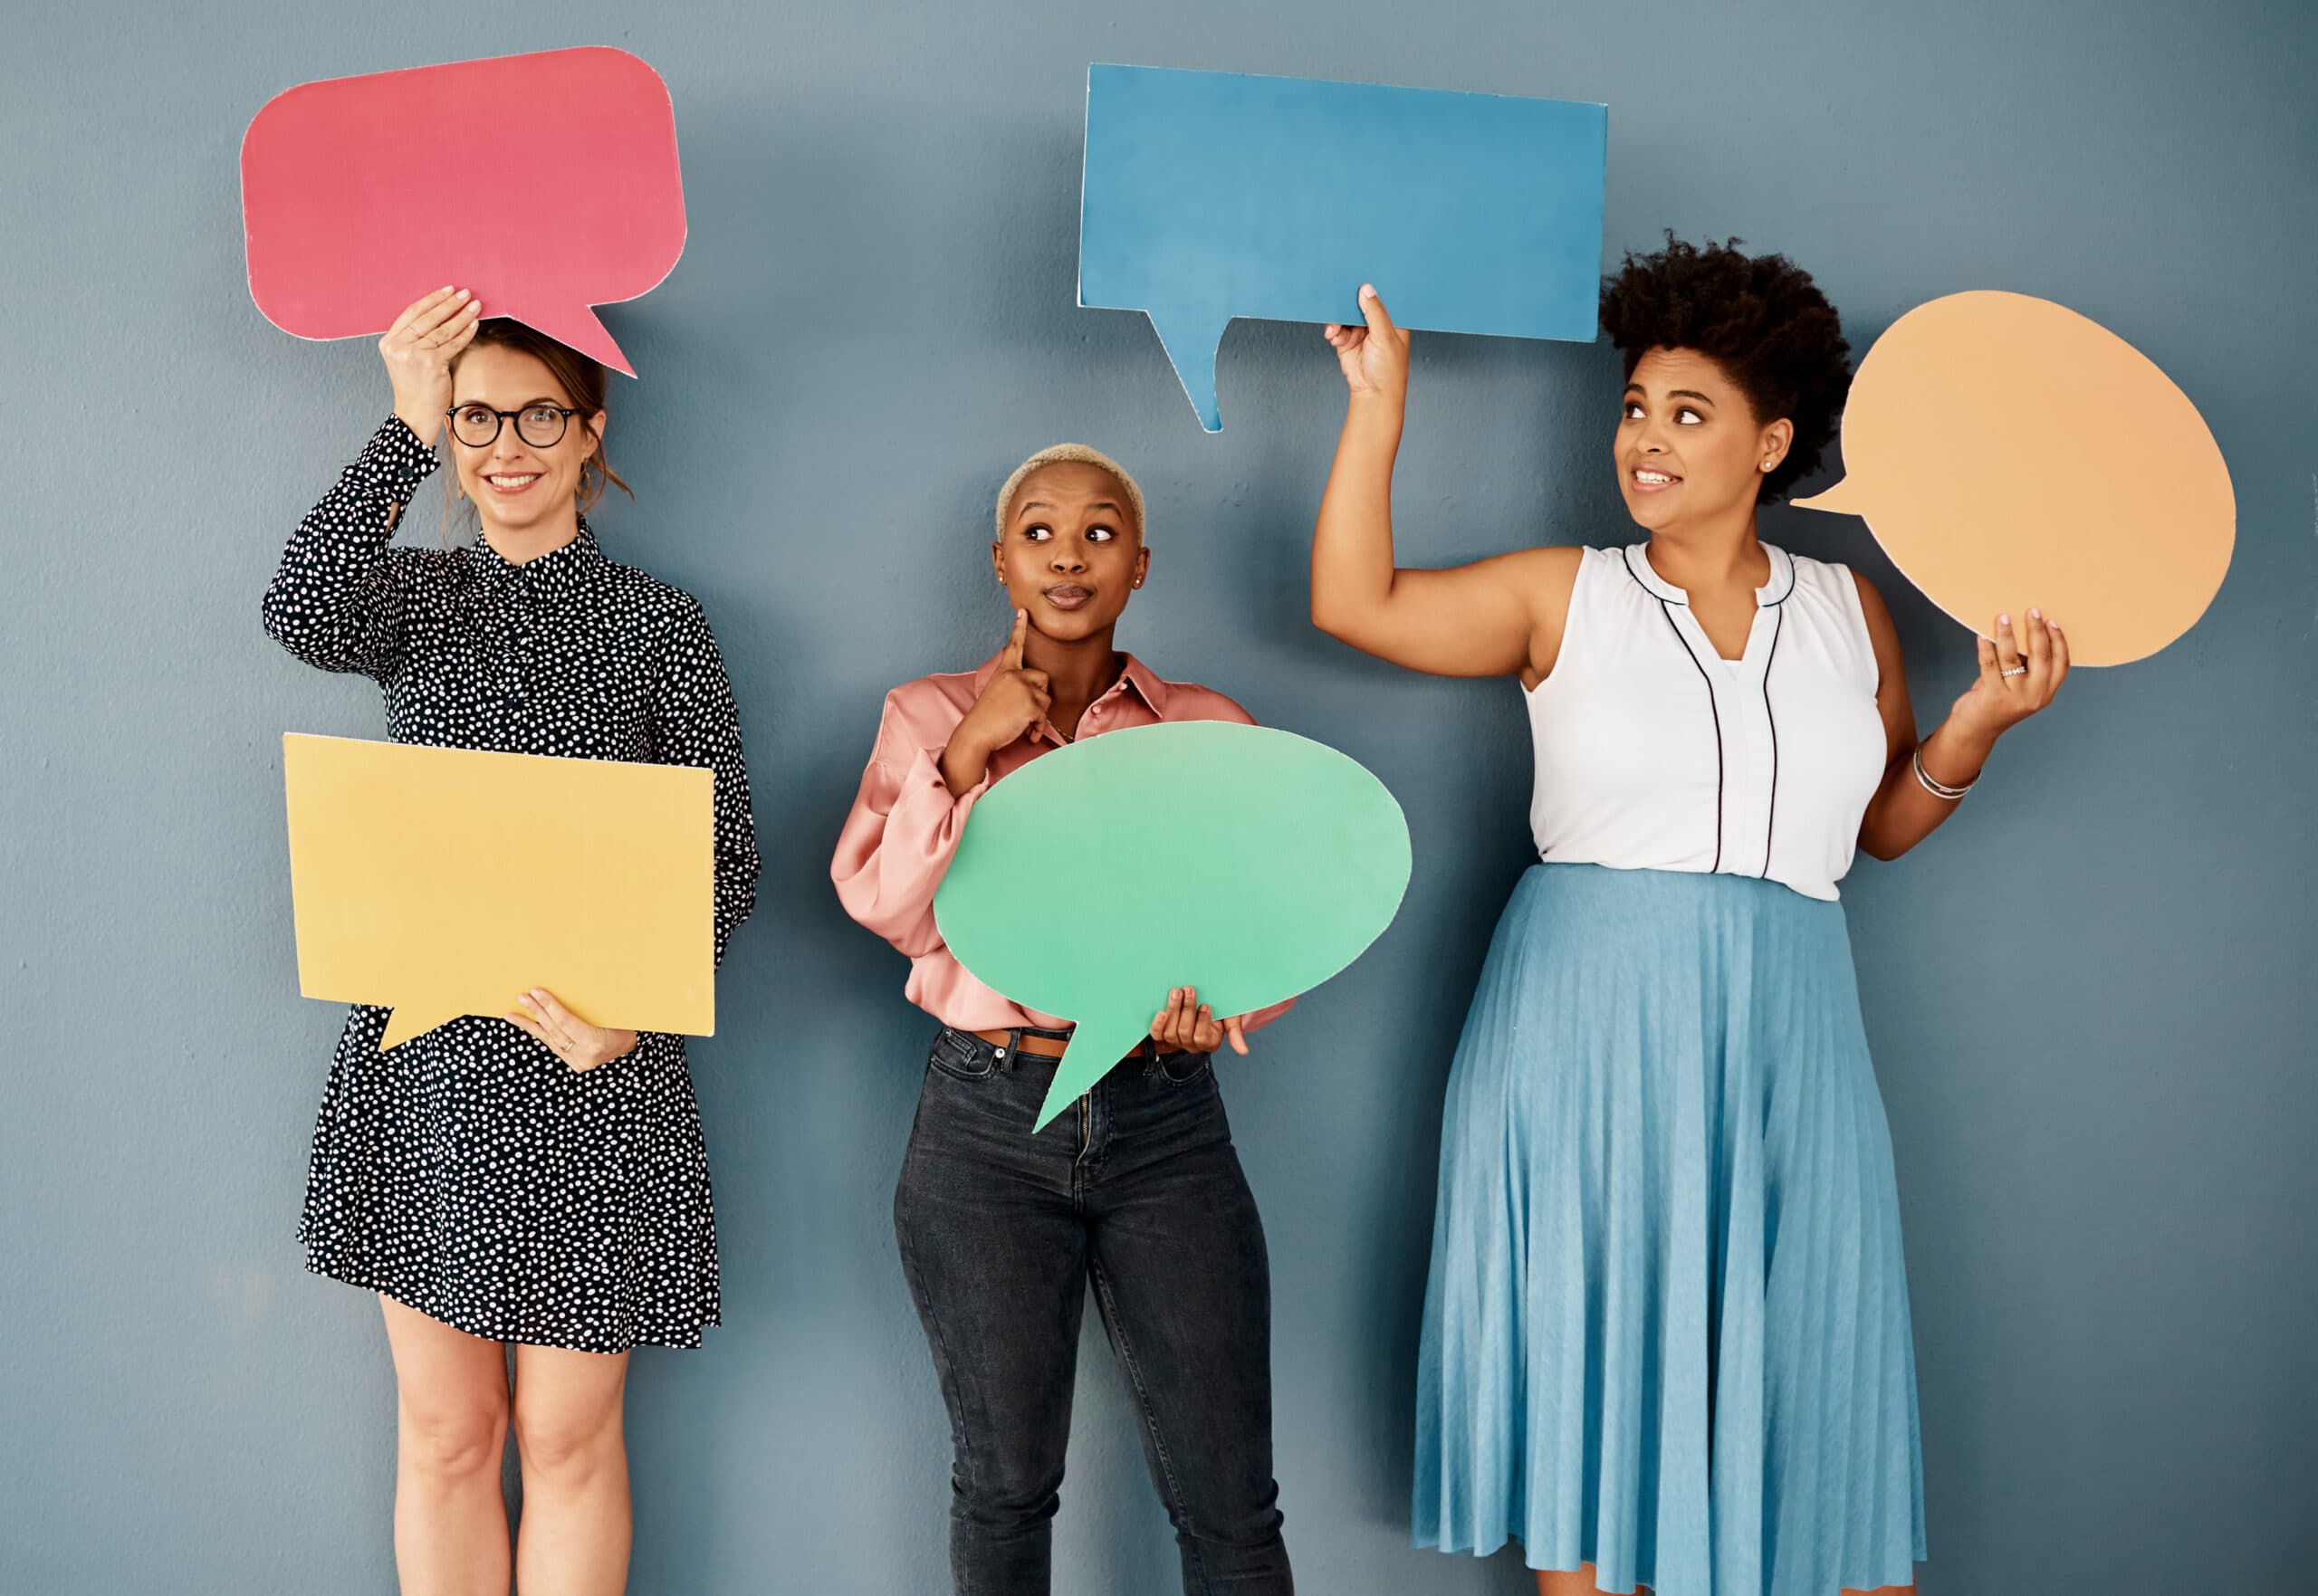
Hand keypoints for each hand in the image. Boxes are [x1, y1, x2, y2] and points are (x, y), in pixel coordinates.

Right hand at [380, 287, 482, 444]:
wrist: (415, 413)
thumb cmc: (416, 386)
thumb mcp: (407, 358)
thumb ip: (416, 338)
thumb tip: (442, 313)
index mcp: (389, 341)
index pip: (412, 312)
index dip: (432, 299)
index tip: (448, 291)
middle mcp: (398, 345)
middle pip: (427, 317)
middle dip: (449, 303)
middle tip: (465, 294)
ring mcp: (413, 354)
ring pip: (442, 329)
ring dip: (461, 315)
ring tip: (475, 306)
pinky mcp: (430, 363)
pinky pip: (452, 343)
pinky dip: (465, 333)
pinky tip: (474, 324)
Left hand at [506, 987, 637, 1072]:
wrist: (638, 1052)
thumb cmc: (630, 1026)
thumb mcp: (616, 1015)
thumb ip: (592, 1008)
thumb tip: (574, 984)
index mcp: (596, 1042)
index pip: (566, 1022)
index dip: (550, 1005)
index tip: (536, 991)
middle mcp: (585, 1056)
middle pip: (555, 1030)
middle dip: (537, 1011)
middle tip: (522, 997)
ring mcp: (578, 1063)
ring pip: (549, 1040)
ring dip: (530, 1024)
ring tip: (512, 1014)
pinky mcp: (574, 1065)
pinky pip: (553, 1045)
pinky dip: (539, 1034)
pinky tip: (526, 1025)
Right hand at [940, 609, 1050, 792]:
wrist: (976, 733)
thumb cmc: (986, 719)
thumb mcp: (997, 693)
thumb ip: (1014, 686)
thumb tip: (1035, 692)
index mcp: (1005, 671)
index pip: (1014, 646)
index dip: (1020, 628)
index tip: (1024, 611)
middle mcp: (1014, 675)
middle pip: (1043, 678)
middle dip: (1039, 695)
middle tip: (1025, 711)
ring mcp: (1023, 688)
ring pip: (1046, 699)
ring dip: (1039, 715)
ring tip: (1023, 724)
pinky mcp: (1031, 704)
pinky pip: (1045, 716)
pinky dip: (1039, 728)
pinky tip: (1029, 734)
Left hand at [1149, 986, 1250, 1056]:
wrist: (1207, 997)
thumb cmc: (1221, 1007)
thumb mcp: (1231, 1017)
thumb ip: (1235, 1032)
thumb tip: (1244, 1051)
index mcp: (1209, 1042)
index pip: (1202, 1037)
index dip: (1202, 1021)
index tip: (1206, 1005)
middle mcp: (1191, 1045)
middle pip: (1185, 1033)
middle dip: (1187, 1009)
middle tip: (1189, 989)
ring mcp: (1176, 1040)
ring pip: (1171, 1032)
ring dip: (1173, 1010)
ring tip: (1176, 992)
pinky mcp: (1163, 1032)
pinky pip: (1157, 1034)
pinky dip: (1157, 1024)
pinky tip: (1161, 1011)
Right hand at [1322, 284, 1410, 407]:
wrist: (1372, 393)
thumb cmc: (1389, 369)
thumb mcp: (1385, 337)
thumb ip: (1375, 312)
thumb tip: (1367, 290)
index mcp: (1393, 318)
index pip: (1383, 295)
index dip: (1373, 285)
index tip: (1361, 274)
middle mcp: (1377, 321)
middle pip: (1361, 301)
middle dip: (1350, 299)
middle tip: (1340, 294)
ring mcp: (1361, 330)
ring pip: (1345, 314)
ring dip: (1338, 319)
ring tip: (1335, 330)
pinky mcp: (1347, 339)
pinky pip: (1337, 327)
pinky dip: (1333, 331)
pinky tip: (1335, 337)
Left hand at [1948, 609, 2069, 742]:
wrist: (1975, 730)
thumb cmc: (1997, 702)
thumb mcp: (2021, 688)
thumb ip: (2027, 668)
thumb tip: (2024, 631)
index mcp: (2047, 692)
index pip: (2062, 663)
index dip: (2059, 641)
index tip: (2052, 621)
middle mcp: (2035, 695)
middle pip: (2041, 656)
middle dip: (2037, 631)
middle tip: (2032, 611)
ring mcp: (2014, 696)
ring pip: (2013, 657)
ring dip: (2008, 634)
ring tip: (2004, 617)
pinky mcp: (1992, 695)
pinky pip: (1989, 664)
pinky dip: (1985, 647)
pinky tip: (1981, 635)